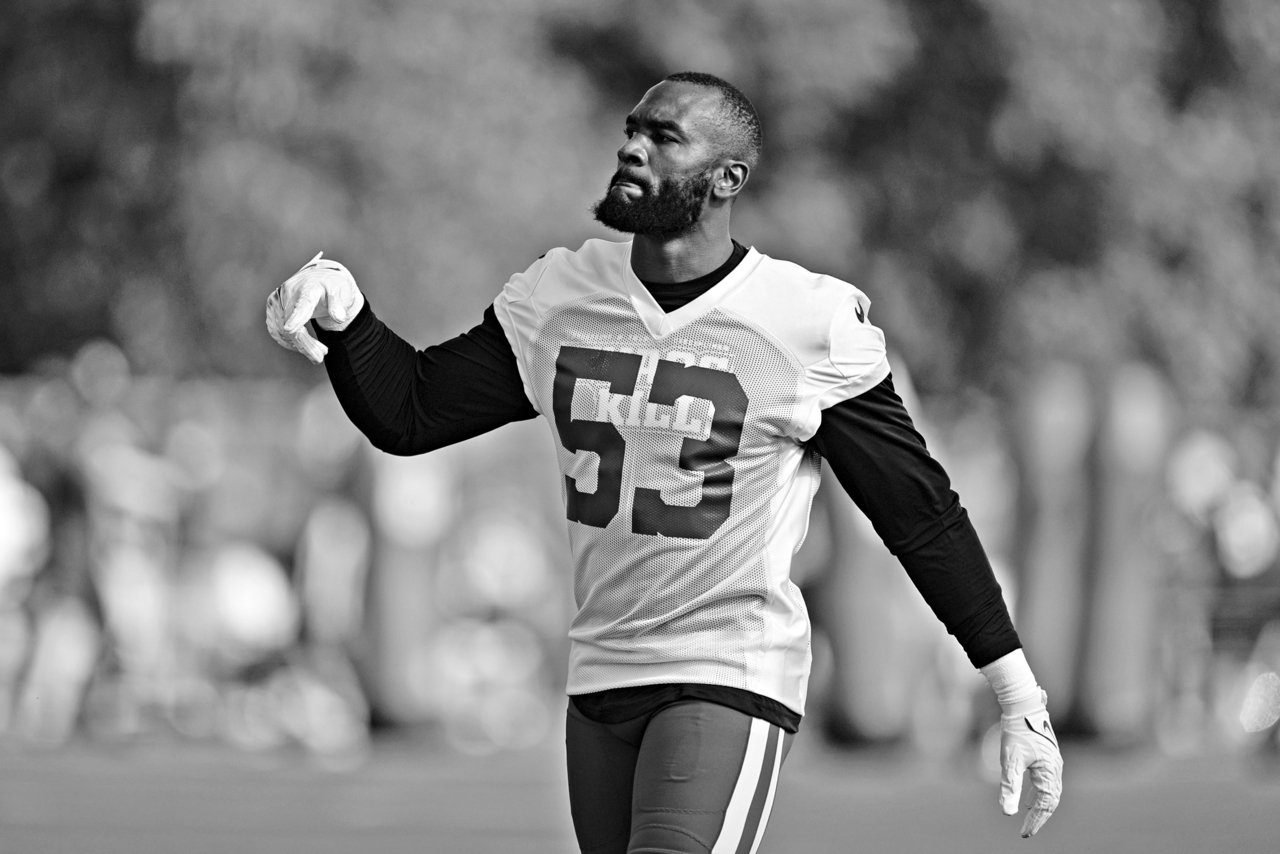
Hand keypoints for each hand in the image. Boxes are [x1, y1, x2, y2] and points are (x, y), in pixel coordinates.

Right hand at [265, 252, 364, 363]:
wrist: (318, 277)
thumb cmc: (331, 286)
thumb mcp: (341, 292)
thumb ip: (339, 304)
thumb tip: (339, 317)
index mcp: (308, 287)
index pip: (303, 304)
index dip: (296, 318)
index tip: (290, 329)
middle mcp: (288, 292)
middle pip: (292, 324)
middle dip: (306, 344)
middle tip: (321, 355)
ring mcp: (277, 299)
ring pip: (282, 331)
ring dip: (299, 346)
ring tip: (318, 353)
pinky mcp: (272, 307)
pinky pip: (276, 330)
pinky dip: (289, 342)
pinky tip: (303, 346)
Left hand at [998, 689, 1062, 837]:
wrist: (1023, 705)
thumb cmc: (1016, 731)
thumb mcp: (1010, 761)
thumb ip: (1009, 787)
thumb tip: (1007, 813)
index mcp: (1049, 772)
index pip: (1044, 805)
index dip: (1035, 821)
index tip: (1024, 834)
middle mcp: (1055, 769)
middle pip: (1050, 801)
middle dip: (1039, 818)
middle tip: (1026, 832)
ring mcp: (1053, 762)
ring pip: (1050, 792)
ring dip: (1039, 807)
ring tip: (1029, 820)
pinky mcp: (1047, 756)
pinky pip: (1046, 782)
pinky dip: (1038, 795)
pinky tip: (1027, 800)